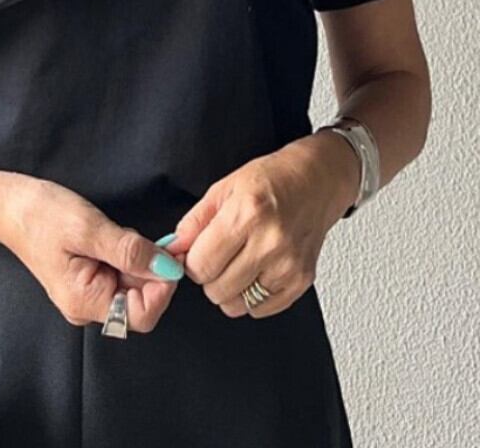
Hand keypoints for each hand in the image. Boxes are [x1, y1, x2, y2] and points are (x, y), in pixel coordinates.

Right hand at [0, 173, 186, 332]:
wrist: (8, 205)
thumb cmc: (40, 215)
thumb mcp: (89, 228)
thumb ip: (131, 251)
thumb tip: (170, 269)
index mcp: (84, 302)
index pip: (142, 315)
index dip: (163, 287)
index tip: (170, 254)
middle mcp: (87, 307)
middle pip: (141, 301)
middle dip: (150, 268)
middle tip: (138, 235)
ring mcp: (87, 295)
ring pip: (134, 286)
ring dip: (138, 259)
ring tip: (115, 233)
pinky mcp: (89, 280)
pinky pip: (122, 275)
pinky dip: (127, 255)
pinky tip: (111, 236)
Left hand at [161, 132, 359, 317]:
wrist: (316, 181)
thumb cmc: (271, 179)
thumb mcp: (223, 188)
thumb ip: (194, 222)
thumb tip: (173, 249)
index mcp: (247, 214)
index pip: (200, 264)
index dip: (190, 261)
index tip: (194, 252)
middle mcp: (271, 242)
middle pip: (216, 289)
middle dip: (208, 275)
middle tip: (217, 255)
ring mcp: (289, 265)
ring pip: (236, 304)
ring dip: (228, 289)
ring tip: (237, 262)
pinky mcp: (302, 281)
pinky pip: (261, 309)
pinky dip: (251, 296)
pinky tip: (255, 271)